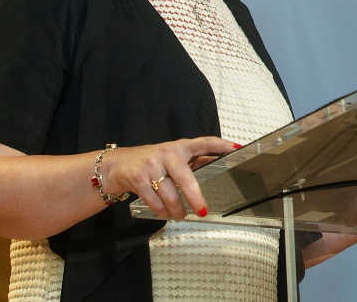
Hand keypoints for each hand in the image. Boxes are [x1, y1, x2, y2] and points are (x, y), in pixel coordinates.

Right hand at [99, 137, 238, 219]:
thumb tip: (220, 162)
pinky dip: (162, 211)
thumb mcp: (175, 157)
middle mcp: (167, 153)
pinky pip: (155, 201)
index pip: (205, 142)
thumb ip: (196, 159)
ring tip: (181, 215)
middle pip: (185, 177)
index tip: (237, 149)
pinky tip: (166, 213)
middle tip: (202, 210)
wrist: (120, 165)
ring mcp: (152, 165)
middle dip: (194, 196)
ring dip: (177, 209)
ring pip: (169, 194)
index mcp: (181, 147)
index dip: (221, 145)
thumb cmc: (154, 161)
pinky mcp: (138, 178)